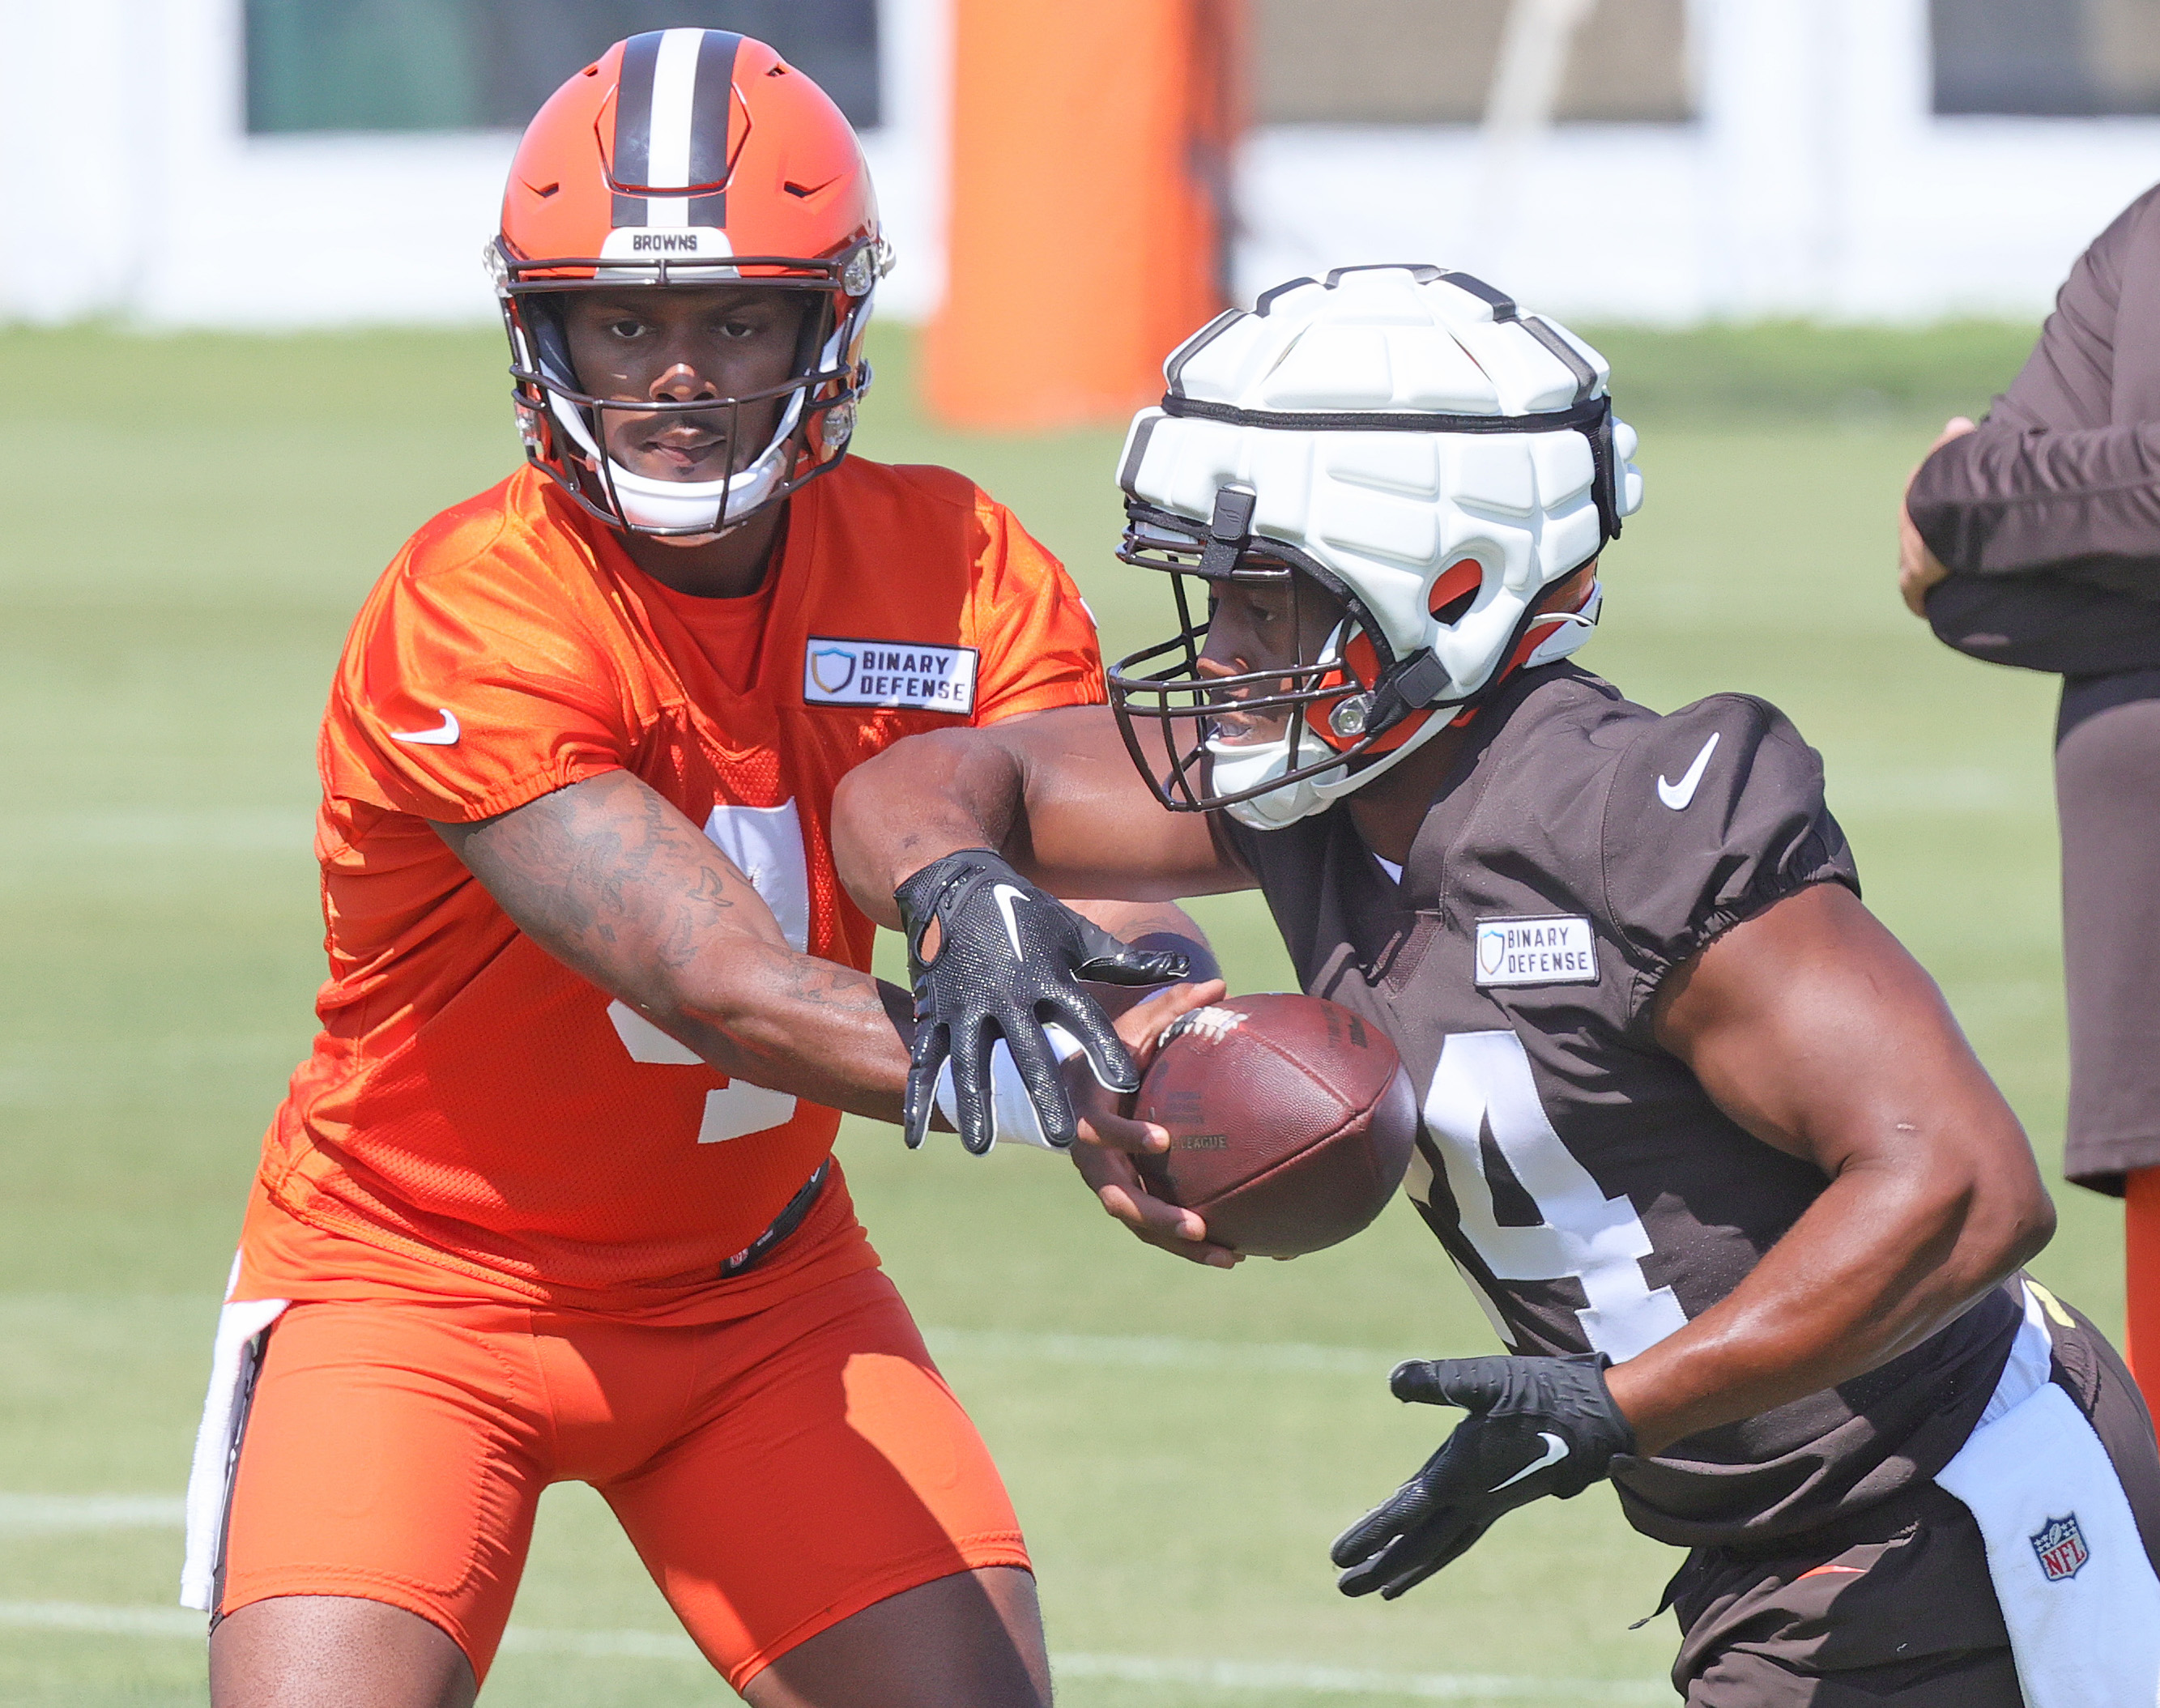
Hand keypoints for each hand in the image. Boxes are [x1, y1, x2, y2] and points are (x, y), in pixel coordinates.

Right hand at [895, 849, 1188, 1153]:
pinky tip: (918, 1138)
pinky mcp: (933, 1012)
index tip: (1127, 1083)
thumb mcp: (1076, 936)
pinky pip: (925, 1061)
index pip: (1083, 1018)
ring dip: (973, 1105)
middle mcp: (1007, 994)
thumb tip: (1184, 967)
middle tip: (1062, 1138)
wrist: (955, 887)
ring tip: (981, 1147)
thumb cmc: (1027, 917)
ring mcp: (965, 1005)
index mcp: (1048, 977)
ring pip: (970, 1062)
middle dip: (1044, 1094)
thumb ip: (1126, 963)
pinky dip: (920, 1098)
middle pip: (1028, 1051)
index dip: (1104, 1049)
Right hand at [1065, 977, 1241, 1268]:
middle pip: (1120, 1199)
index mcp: (1089, 1117)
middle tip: (1197, 1225)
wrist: (1070, 1092)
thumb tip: (1219, 984)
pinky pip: (1157, 1230)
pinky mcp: (1127, 1201)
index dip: (1128, 1138)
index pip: (1103, 1132)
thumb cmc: (1106, 1054)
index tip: (1163, 1140)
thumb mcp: (1129, 1028)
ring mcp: (1108, 1185)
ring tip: (1231, 1257)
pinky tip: (1240, 1253)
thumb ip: (1169, 1008)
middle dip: (1156, 1216)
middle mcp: (1093, 1160)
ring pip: (1141, 1226)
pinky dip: (1192, 1246)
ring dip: (1181, 1245)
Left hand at [1330, 1354, 1635, 1599]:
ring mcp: (1490, 1502)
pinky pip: (1461, 1534)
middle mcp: (1474, 1498)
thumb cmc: (1543, 1394)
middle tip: (1344, 1587)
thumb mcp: (1484, 1380)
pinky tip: (1429, 1545)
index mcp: (1462, 1475)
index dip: (1369, 1533)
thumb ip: (1437, 1381)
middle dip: (1381, 1565)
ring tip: (1381, 1587)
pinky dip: (1439, 1549)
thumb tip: (1393, 1381)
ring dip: (1409, 1566)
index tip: (1336, 1558)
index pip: (1404, 1512)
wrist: (1604, 1418)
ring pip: (1441, 1546)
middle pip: (1418, 1544)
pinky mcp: (1504, 1497)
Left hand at [1898, 416, 1975, 616]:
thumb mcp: (1961, 447)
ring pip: (1918, 566)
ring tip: (1952, 583)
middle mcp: (1909, 522)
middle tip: (1956, 557)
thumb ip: (1958, 439)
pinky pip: (1914, 593)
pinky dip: (1921, 600)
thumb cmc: (1961, 474)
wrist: (1948, 503)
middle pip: (1921, 538)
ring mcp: (1909, 552)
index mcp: (1918, 492)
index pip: (1924, 506)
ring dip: (1931, 575)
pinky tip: (1926, 608)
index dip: (1938, 515)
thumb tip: (1957, 424)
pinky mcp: (1913, 576)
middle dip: (1934, 546)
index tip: (1953, 524)